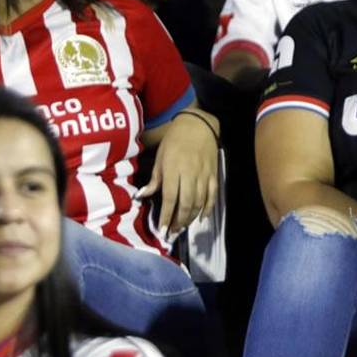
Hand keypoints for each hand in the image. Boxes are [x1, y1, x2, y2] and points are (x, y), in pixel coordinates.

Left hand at [137, 110, 219, 235]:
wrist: (199, 124)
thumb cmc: (174, 139)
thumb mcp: (160, 156)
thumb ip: (154, 178)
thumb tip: (142, 196)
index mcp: (174, 169)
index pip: (170, 198)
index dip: (166, 216)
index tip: (162, 230)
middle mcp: (190, 174)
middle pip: (186, 204)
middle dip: (179, 221)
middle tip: (172, 232)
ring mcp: (204, 175)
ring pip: (200, 202)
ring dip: (191, 218)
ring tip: (183, 227)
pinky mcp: (214, 174)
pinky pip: (213, 195)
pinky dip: (208, 208)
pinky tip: (201, 217)